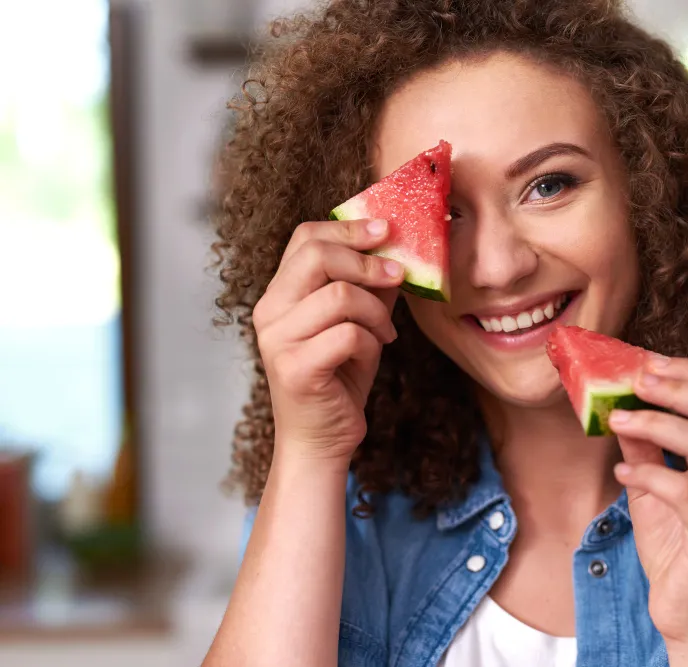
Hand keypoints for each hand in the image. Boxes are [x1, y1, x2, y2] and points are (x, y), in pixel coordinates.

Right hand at [252, 218, 403, 462]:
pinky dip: (371, 341)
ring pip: (340, 296)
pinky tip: (373, 353)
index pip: (305, 238)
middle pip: (317, 256)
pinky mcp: (296, 369)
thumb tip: (398, 248)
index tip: (386, 230)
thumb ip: (369, 286)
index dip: (349, 228)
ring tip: (385, 331)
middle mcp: (269, 312)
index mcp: (279, 295)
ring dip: (376, 311)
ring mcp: (277, 341)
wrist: (322, 440)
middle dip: (368, 261)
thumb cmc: (339, 378)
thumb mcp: (358, 323)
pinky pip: (348, 334)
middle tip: (399, 275)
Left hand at [609, 357, 687, 656]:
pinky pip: (685, 490)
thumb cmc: (676, 546)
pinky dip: (649, 473)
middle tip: (635, 379)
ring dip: (656, 423)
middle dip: (678, 384)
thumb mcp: (653, 486)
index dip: (686, 370)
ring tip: (616, 419)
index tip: (645, 360)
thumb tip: (618, 405)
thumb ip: (643, 446)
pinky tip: (623, 472)